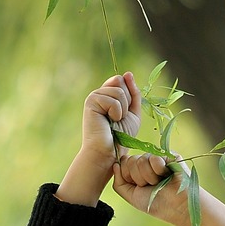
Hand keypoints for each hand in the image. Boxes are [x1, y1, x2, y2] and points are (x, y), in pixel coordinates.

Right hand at [57, 72, 141, 206]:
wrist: (108, 152)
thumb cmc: (120, 138)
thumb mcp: (132, 113)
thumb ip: (133, 94)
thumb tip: (128, 73)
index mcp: (108, 95)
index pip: (122, 79)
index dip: (129, 92)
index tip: (124, 111)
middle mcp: (100, 93)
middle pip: (121, 81)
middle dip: (126, 102)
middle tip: (118, 119)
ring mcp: (94, 96)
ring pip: (119, 91)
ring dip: (122, 109)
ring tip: (114, 122)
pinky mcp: (91, 102)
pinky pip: (113, 99)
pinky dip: (116, 113)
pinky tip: (109, 122)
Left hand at [112, 153, 189, 225]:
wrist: (177, 206)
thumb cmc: (156, 204)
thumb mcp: (131, 196)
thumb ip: (119, 182)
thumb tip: (115, 164)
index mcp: (137, 171)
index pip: (123, 162)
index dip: (128, 176)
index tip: (139, 187)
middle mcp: (146, 163)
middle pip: (130, 161)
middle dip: (139, 178)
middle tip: (151, 186)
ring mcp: (158, 158)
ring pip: (141, 160)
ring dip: (149, 177)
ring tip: (160, 183)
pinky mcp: (169, 155)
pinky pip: (154, 157)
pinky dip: (159, 170)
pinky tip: (167, 175)